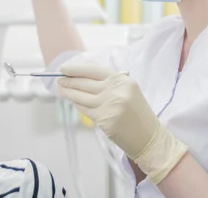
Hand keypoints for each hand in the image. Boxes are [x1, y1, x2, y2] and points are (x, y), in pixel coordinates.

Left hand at [57, 63, 187, 183]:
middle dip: (69, 81)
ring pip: (81, 97)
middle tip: (58, 80)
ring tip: (61, 89)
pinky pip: (85, 110)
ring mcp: (109, 106)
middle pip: (85, 83)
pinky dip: (77, 105)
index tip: (64, 68)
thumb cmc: (137, 113)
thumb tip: (81, 77)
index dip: (76, 69)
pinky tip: (73, 102)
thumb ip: (108, 83)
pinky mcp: (104, 120)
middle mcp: (115, 91)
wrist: (149, 137)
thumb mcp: (128, 90)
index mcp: (122, 80)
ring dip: (68, 93)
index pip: (94, 70)